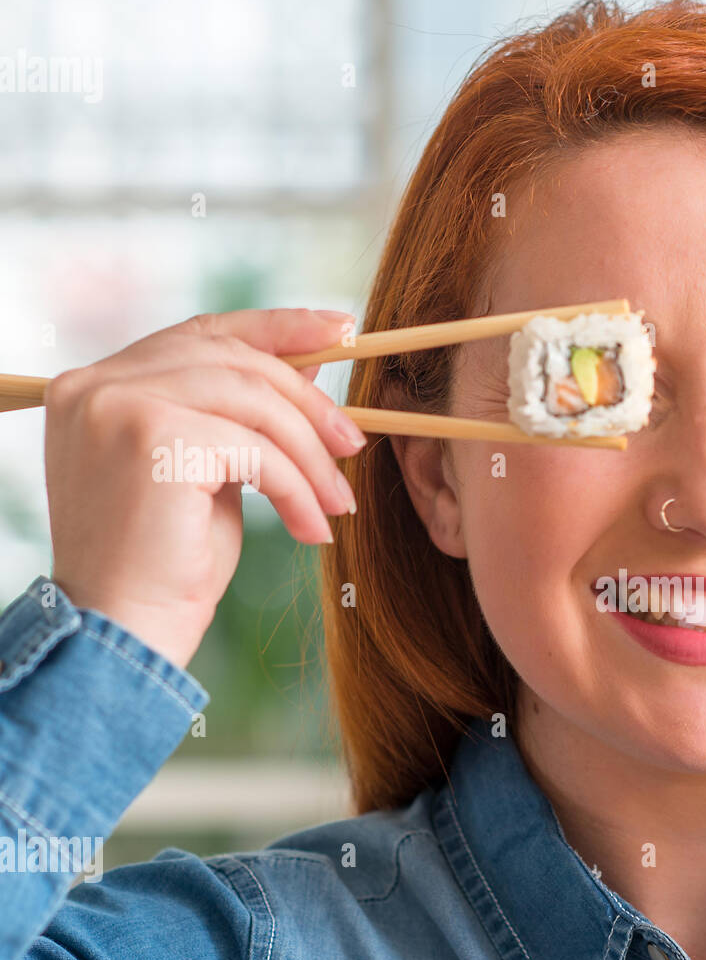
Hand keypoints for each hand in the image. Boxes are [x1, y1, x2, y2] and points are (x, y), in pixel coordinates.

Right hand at [44, 307, 363, 670]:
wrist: (126, 631)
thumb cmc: (167, 564)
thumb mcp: (212, 472)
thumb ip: (243, 415)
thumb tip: (310, 365)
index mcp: (100, 384)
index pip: (201, 332)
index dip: (277, 327)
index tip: (341, 330)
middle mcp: (98, 383)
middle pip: (234, 361)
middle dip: (308, 403)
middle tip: (354, 445)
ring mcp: (119, 404)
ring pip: (253, 402)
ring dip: (310, 455)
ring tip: (338, 503)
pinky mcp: (153, 437)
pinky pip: (256, 449)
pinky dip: (297, 489)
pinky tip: (310, 528)